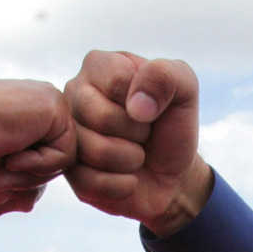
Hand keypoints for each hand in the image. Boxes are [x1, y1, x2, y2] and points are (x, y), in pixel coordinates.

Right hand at [0, 79, 74, 218]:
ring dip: (30, 177)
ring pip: (64, 162)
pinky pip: (67, 154)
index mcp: (26, 117)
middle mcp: (40, 106)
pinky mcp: (55, 105)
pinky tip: (12, 154)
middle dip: (27, 181)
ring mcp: (49, 102)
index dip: (21, 182)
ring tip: (2, 168)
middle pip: (58, 164)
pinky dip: (38, 165)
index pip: (45, 163)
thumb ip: (12, 194)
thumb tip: (30, 203)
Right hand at [64, 51, 213, 235]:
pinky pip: (92, 182)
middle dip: (136, 132)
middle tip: (144, 133)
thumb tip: (136, 105)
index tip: (151, 107)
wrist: (172, 175)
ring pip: (96, 151)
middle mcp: (75, 95)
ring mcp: (68, 134)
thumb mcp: (184, 89)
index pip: (115, 79)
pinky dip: (122, 185)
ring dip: (131, 159)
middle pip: (100, 116)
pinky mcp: (70, 172)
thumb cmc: (172, 126)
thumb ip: (166, 75)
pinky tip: (127, 177)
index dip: (143, 100)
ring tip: (136, 155)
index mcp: (98, 66)